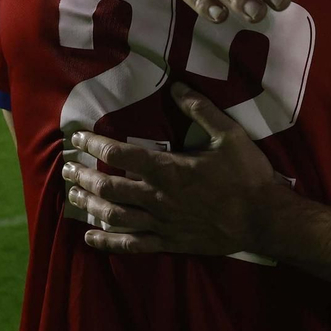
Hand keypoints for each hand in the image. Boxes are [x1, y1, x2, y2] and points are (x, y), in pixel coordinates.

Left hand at [61, 83, 284, 256]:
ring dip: (89, 204)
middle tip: (66, 167)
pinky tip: (90, 237)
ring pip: (114, 215)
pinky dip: (108, 242)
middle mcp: (157, 197)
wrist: (264, 219)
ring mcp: (161, 222)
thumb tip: (178, 86)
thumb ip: (201, 110)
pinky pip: (132, 244)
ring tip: (72, 194)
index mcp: (168, 169)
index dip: (94, 144)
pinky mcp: (169, 242)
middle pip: (108, 187)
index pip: (119, 155)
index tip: (78, 137)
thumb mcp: (230, 135)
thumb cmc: (248, 175)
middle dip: (83, 175)